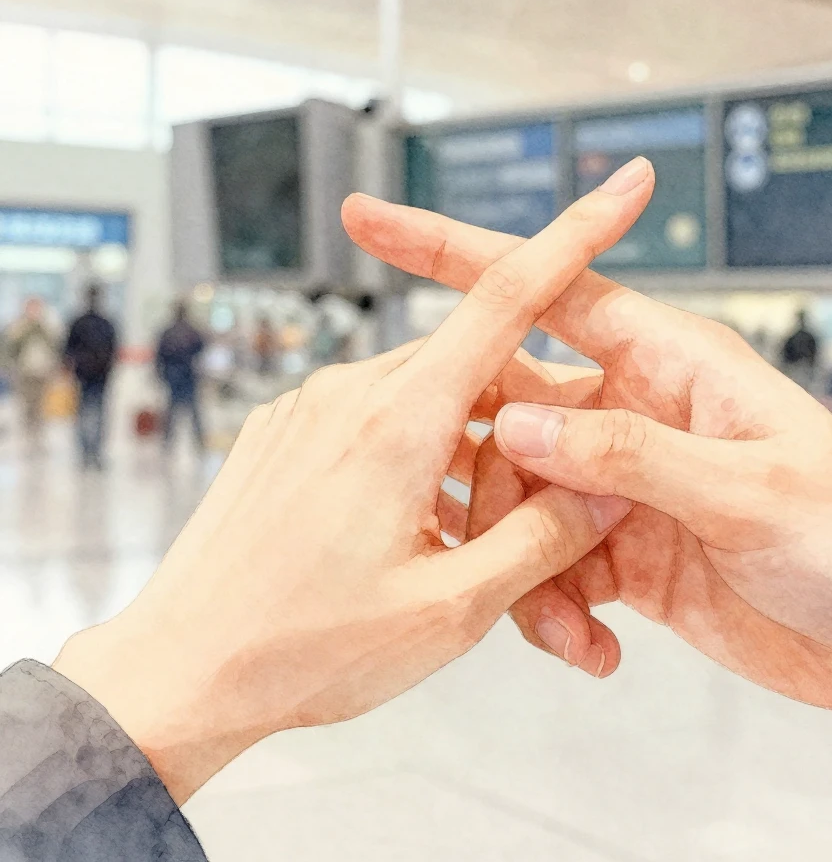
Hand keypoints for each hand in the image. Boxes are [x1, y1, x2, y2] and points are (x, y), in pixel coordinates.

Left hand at [51, 158, 652, 802]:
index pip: (505, 297)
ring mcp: (308, 409)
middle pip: (475, 365)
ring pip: (426, 399)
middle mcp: (348, 393)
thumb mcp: (451, 611)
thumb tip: (603, 488)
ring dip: (466, 452)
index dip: (575, 236)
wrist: (179, 674)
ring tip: (460, 546)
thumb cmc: (303, 650)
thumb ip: (542, 540)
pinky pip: (374, 420)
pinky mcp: (284, 433)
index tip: (622, 186)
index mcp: (396, 420)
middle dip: (524, 417)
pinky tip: (408, 531)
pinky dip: (415, 458)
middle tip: (542, 507)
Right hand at [343, 193, 831, 741]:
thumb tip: (516, 424)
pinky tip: (589, 645)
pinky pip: (549, 563)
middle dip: (476, 471)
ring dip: (519, 564)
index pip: (546, 286)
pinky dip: (549, 606)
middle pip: (505, 410)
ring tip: (565, 622)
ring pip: (519, 501)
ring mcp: (624, 482)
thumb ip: (628, 452)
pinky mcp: (624, 547)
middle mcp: (634, 410)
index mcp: (669, 361)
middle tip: (457, 526)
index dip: (455, 252)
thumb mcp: (749, 490)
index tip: (375, 223)